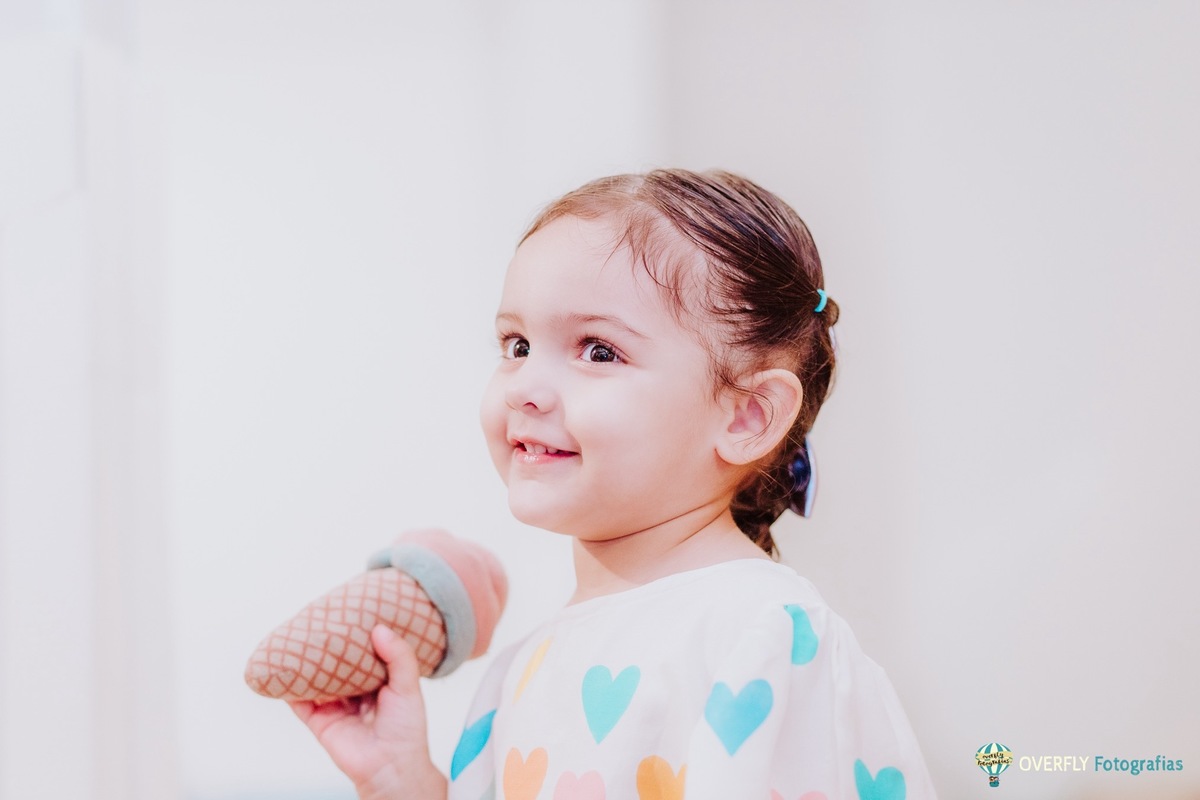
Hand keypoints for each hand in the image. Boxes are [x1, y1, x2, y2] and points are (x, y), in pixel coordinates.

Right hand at [290, 625, 447, 799]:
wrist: (391, 766)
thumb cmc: (406, 729)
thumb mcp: (409, 686)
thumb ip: (398, 656)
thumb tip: (378, 628)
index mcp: (378, 683)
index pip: (363, 654)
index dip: (357, 637)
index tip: (348, 614)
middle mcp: (355, 694)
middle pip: (337, 666)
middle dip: (328, 648)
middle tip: (319, 621)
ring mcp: (335, 708)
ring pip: (317, 680)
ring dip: (307, 664)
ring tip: (297, 639)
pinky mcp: (319, 722)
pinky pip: (300, 702)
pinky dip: (290, 688)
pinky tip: (283, 669)